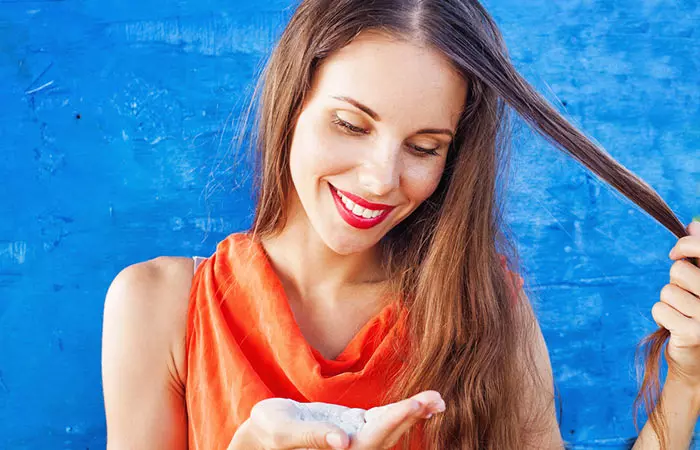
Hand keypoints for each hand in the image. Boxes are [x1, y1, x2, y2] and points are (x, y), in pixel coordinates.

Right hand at [229, 390, 445, 448]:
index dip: (395, 421)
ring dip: (412, 415)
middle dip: (412, 417)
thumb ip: (313, 437)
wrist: (262, 432)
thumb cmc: (266, 433)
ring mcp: (352, 439)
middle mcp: (350, 449)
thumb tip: (343, 442)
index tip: (415, 405)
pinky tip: (417, 404)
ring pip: (388, 429)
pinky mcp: (351, 427)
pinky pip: (380, 421)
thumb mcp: (283, 432)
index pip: (372, 439)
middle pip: (388, 436)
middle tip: (438, 400)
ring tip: (436, 400)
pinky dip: (399, 412)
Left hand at [652, 220, 699, 386]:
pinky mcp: (695, 333)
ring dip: (668, 302)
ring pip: (667, 291)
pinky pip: (660, 309)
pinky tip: (675, 327)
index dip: (684, 246)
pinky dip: (661, 317)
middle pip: (679, 270)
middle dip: (675, 282)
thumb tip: (693, 225)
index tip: (675, 255)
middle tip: (686, 299)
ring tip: (683, 315)